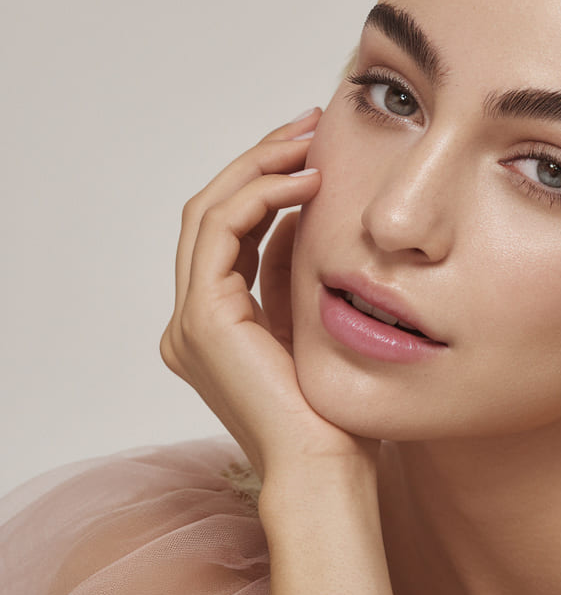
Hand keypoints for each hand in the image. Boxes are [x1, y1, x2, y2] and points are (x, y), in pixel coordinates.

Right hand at [160, 109, 374, 482]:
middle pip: (213, 212)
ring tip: (309, 140)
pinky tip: (306, 182)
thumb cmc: (335, 412)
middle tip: (308, 126)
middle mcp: (193, 320)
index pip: (231, 231)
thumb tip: (300, 216)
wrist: (327, 468)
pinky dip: (261, 196)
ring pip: (210, 212)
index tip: (313, 150)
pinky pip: (223, 232)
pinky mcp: (204, 320)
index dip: (266, 182)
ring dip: (259, 168)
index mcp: (217, 323)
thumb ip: (293, 274)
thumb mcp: (313, 322)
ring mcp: (191, 321)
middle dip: (260, 161)